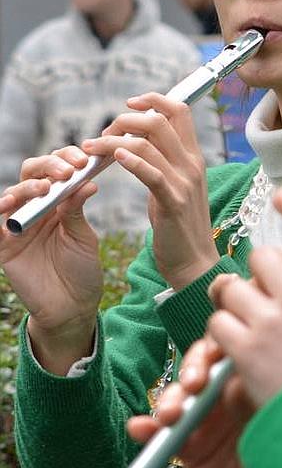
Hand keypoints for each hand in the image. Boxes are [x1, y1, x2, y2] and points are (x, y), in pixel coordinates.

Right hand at [0, 147, 100, 372]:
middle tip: (67, 171)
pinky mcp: (4, 246)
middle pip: (32, 174)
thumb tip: (86, 182)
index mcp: (58, 203)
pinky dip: (1, 210)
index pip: (56, 170)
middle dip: (49, 166)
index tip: (86, 159)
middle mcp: (36, 209)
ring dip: (27, 186)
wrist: (73, 307)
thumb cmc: (81, 270)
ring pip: (13, 194)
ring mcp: (18, 226)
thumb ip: (77, 211)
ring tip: (45, 187)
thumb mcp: (82, 237)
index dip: (67, 160)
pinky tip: (10, 203)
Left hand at [82, 93, 217, 288]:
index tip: (129, 104)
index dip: (153, 100)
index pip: (179, 110)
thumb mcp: (174, 186)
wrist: (194, 262)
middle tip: (104, 133)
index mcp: (193, 157)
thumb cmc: (179, 225)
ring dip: (114, 140)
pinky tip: (113, 159)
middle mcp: (192, 164)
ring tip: (93, 148)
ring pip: (149, 143)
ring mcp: (185, 182)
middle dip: (126, 119)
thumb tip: (138, 142)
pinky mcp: (173, 202)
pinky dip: (131, 160)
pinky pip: (151, 173)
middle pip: (161, 120)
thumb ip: (162, 161)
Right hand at [128, 336, 275, 467]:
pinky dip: (147, 429)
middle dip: (191, 371)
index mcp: (251, 376)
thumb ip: (255, 400)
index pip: (227, 351)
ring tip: (170, 414)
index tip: (216, 354)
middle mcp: (226, 394)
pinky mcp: (191, 449)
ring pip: (179, 398)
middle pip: (199, 368)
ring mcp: (207, 420)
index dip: (216, 348)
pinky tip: (139, 427)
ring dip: (169, 400)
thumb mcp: (278, 417)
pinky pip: (165, 436)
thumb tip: (235, 383)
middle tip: (194, 384)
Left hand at [205, 188, 281, 408]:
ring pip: (232, 288)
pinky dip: (223, 336)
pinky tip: (238, 350)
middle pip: (261, 257)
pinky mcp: (247, 348)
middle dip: (256, 274)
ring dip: (234, 304)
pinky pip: (218, 324)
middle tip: (260, 294)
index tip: (281, 196)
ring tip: (245, 324)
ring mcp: (274, 319)